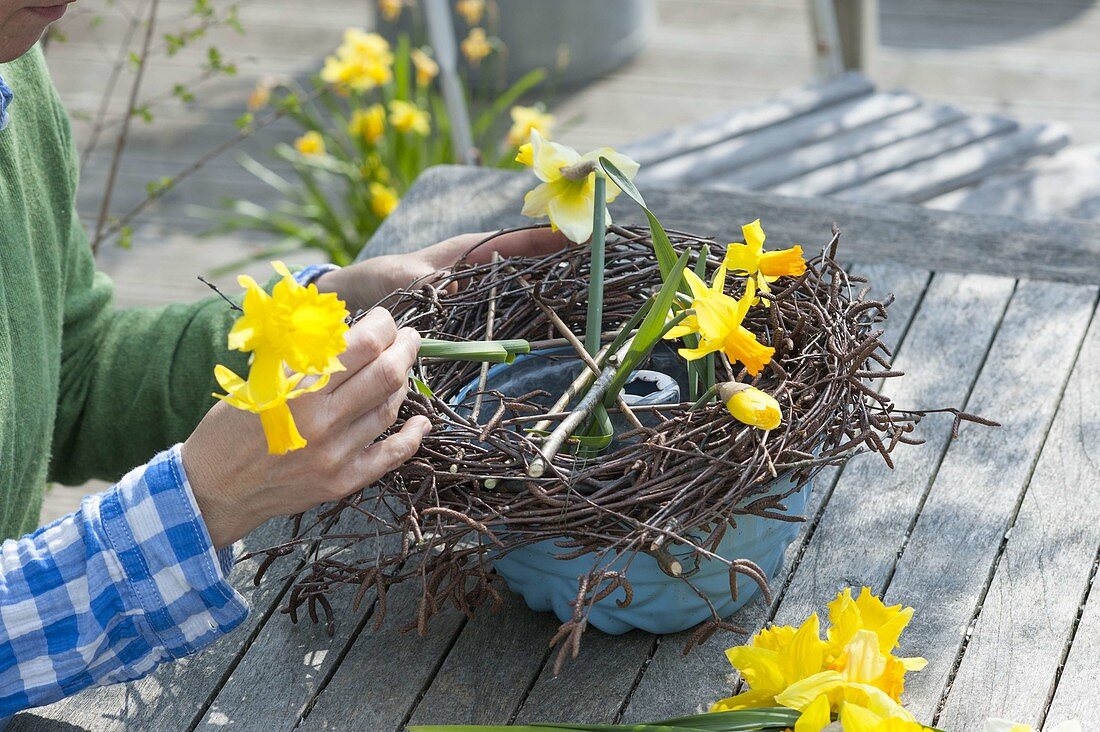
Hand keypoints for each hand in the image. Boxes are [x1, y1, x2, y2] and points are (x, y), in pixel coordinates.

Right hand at [181, 308, 429, 549]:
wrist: (213, 490)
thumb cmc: (230, 428)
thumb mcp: (258, 380)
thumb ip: (301, 355)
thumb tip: (345, 325)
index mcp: (298, 391)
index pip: (361, 347)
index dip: (383, 326)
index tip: (385, 319)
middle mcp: (322, 423)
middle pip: (386, 374)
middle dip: (404, 348)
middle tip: (407, 337)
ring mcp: (336, 456)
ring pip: (389, 409)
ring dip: (403, 383)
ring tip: (401, 367)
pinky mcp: (342, 482)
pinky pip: (391, 456)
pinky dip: (412, 436)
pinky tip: (421, 421)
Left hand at [315, 227, 569, 311]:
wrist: (360, 297)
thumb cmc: (381, 279)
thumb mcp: (404, 279)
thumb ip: (429, 286)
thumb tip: (451, 293)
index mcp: (469, 250)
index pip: (519, 239)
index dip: (551, 237)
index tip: (583, 236)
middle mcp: (480, 266)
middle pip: (531, 259)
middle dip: (563, 255)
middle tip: (601, 258)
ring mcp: (479, 288)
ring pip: (524, 283)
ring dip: (553, 283)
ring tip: (589, 283)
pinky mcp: (474, 309)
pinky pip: (508, 307)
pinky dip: (531, 307)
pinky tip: (553, 316)